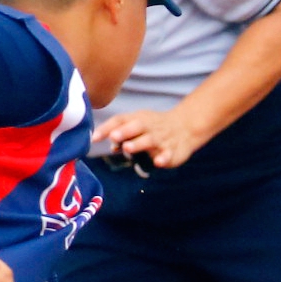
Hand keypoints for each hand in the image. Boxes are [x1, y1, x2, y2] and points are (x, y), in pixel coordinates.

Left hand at [91, 105, 213, 169]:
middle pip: (136, 126)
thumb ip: (122, 135)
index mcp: (138, 119)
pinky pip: (169, 154)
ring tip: (128, 148)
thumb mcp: (138, 125)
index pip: (121, 120)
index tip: (94, 138)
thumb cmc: (154, 127)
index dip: (107, 128)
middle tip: (113, 137)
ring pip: (150, 140)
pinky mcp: (173, 150)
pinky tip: (158, 162)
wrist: (186, 126)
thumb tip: (111, 146)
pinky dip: (164, 158)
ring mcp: (162, 138)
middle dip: (124, 131)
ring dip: (139, 143)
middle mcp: (149, 127)